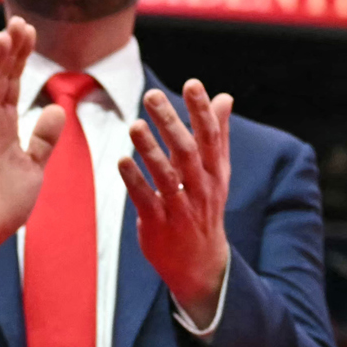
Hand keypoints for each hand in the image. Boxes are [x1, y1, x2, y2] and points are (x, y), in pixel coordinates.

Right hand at [0, 17, 65, 283]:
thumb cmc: (3, 203)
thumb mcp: (34, 167)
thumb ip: (44, 139)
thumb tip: (58, 109)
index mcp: (5, 128)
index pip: (13, 84)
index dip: (21, 58)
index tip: (29, 30)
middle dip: (9, 52)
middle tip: (18, 22)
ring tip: (2, 38)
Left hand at [123, 79, 233, 321]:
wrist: (200, 263)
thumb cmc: (205, 208)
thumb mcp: (217, 173)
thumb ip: (218, 134)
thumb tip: (224, 97)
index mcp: (215, 173)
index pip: (211, 137)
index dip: (201, 110)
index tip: (192, 84)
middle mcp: (201, 189)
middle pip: (187, 151)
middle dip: (171, 122)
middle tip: (152, 95)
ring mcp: (181, 208)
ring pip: (166, 176)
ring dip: (150, 149)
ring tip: (135, 124)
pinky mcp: (159, 225)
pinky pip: (146, 200)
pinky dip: (134, 181)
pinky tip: (122, 161)